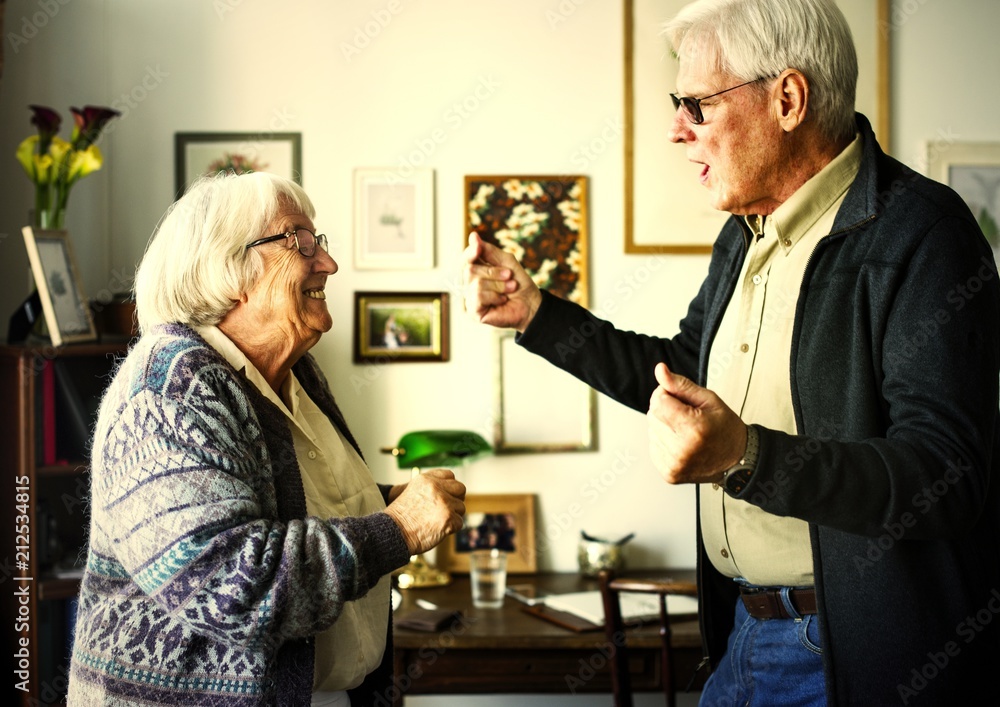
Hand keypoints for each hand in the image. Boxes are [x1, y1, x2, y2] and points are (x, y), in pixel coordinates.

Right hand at [384, 469, 466, 554]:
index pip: (450, 475)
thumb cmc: (402, 516)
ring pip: (461, 507)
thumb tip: (451, 490)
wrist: (394, 533)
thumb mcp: (412, 491)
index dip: (449, 487)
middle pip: (460, 488)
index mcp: (426, 479)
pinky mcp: (448, 518)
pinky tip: (439, 530)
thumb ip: (431, 487)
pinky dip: (451, 528)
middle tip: (446, 510)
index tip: (445, 496)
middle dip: (456, 499)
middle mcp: (436, 488)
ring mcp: (444, 503)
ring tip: (437, 521)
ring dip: (453, 516)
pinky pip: (459, 522)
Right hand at [462, 232, 541, 331]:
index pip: (465, 259)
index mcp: (476, 271)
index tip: (478, 248)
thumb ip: (488, 250)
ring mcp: (470, 298)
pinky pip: (478, 297)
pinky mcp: (473, 312)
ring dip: (499, 285)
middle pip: (469, 270)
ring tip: (511, 289)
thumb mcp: (506, 261)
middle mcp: (470, 284)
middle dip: (493, 272)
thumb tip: (473, 236)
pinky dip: (495, 296)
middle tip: (509, 275)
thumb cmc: (519, 282)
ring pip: (477, 283)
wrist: (531, 304)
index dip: (470, 252)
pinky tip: (502, 300)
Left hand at [646, 362, 746, 484]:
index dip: (667, 395)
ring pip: (651, 430)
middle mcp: (682, 450)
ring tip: (686, 431)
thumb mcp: (709, 399)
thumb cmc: (725, 428)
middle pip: (652, 415)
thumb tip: (660, 370)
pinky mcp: (668, 473)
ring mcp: (674, 465)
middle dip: (666, 410)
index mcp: (694, 429)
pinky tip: (681, 443)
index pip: (658, 401)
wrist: (737, 460)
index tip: (681, 400)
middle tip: (688, 416)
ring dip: (664, 426)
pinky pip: (653, 446)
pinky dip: (664, 441)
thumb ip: (680, 385)